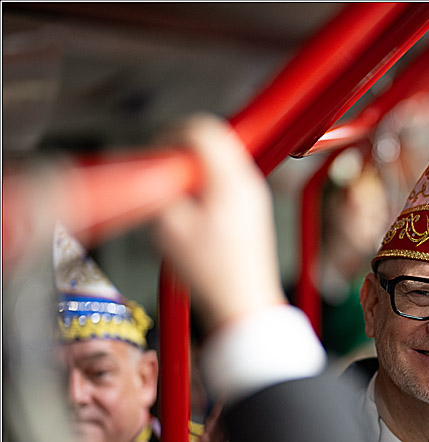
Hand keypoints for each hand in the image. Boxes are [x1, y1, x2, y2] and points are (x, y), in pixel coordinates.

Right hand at [152, 114, 285, 332]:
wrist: (243, 302)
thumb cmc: (213, 273)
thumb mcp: (169, 226)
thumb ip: (158, 187)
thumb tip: (150, 167)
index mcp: (232, 180)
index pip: (203, 129)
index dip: (171, 133)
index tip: (155, 153)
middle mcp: (249, 182)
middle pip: (214, 139)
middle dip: (181, 148)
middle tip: (162, 170)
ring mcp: (254, 195)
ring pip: (219, 159)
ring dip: (193, 167)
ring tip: (175, 195)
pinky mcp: (252, 209)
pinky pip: (225, 179)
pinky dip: (204, 183)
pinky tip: (190, 209)